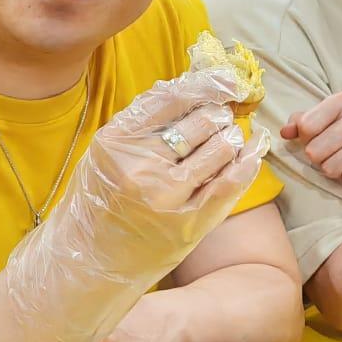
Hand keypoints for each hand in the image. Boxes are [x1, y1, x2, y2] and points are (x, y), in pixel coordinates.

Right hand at [2, 61, 269, 341]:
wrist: (87, 261)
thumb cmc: (100, 200)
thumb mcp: (109, 152)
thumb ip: (145, 122)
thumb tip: (195, 84)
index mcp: (116, 140)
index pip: (171, 97)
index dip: (207, 84)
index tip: (226, 80)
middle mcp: (140, 165)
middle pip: (201, 121)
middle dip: (220, 115)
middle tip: (223, 117)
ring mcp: (165, 196)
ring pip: (220, 148)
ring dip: (233, 138)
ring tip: (230, 138)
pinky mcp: (188, 224)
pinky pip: (230, 183)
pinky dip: (248, 162)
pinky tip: (254, 151)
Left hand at [281, 92, 341, 189]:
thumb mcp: (334, 117)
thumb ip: (306, 120)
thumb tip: (285, 132)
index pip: (306, 126)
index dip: (308, 139)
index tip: (321, 138)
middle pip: (315, 152)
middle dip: (321, 158)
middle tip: (336, 152)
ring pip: (330, 168)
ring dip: (336, 170)